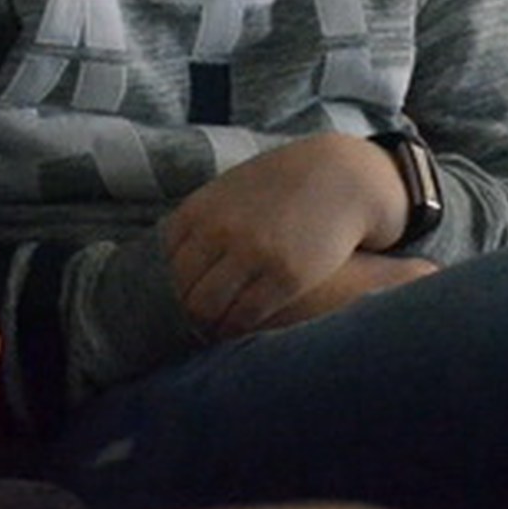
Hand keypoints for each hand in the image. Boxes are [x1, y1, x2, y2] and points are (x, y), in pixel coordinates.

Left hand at [161, 132, 408, 339]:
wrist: (340, 176)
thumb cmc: (283, 184)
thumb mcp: (233, 191)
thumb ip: (204, 219)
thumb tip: (174, 256)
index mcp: (200, 209)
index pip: (167, 261)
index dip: (173, 284)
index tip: (184, 297)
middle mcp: (220, 231)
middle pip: (182, 288)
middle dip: (187, 309)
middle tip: (196, 324)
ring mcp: (252, 253)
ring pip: (208, 308)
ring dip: (208, 325)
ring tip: (216, 332)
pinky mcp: (285, 275)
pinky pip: (245, 315)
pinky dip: (236, 329)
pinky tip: (240, 330)